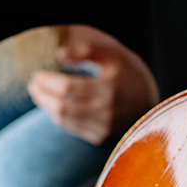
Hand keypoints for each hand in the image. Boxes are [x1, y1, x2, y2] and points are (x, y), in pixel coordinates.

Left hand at [27, 28, 159, 144]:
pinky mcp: (101, 138)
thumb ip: (86, 49)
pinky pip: (71, 128)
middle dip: (41, 95)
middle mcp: (106, 112)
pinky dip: (59, 116)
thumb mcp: (112, 54)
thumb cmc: (128, 73)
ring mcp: (104, 128)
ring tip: (39, 94)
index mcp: (109, 88)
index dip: (47, 81)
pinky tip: (55, 106)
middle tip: (33, 84)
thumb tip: (58, 53)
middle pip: (61, 106)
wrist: (153, 103)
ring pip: (63, 119)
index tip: (37, 73)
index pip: (67, 87)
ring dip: (46, 106)